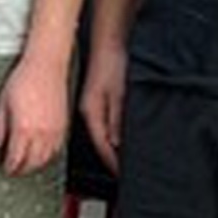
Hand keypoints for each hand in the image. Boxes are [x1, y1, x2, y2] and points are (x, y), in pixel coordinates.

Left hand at [0, 55, 69, 176]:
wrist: (45, 66)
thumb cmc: (24, 79)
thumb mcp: (2, 102)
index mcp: (23, 129)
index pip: (16, 158)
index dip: (9, 167)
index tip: (5, 169)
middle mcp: (40, 133)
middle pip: (32, 163)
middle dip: (22, 170)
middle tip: (14, 170)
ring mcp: (54, 131)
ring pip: (46, 159)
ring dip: (35, 166)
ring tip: (27, 165)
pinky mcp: (63, 126)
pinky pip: (57, 149)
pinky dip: (48, 157)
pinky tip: (42, 154)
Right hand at [77, 57, 125, 171]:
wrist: (110, 42)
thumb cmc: (114, 64)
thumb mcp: (120, 95)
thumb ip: (117, 121)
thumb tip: (117, 144)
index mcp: (92, 112)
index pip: (102, 146)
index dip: (113, 163)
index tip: (123, 175)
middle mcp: (90, 112)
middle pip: (102, 143)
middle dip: (114, 159)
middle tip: (127, 172)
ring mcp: (93, 106)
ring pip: (104, 135)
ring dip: (114, 148)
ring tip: (126, 160)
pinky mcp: (99, 101)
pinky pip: (106, 125)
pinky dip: (115, 135)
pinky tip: (123, 138)